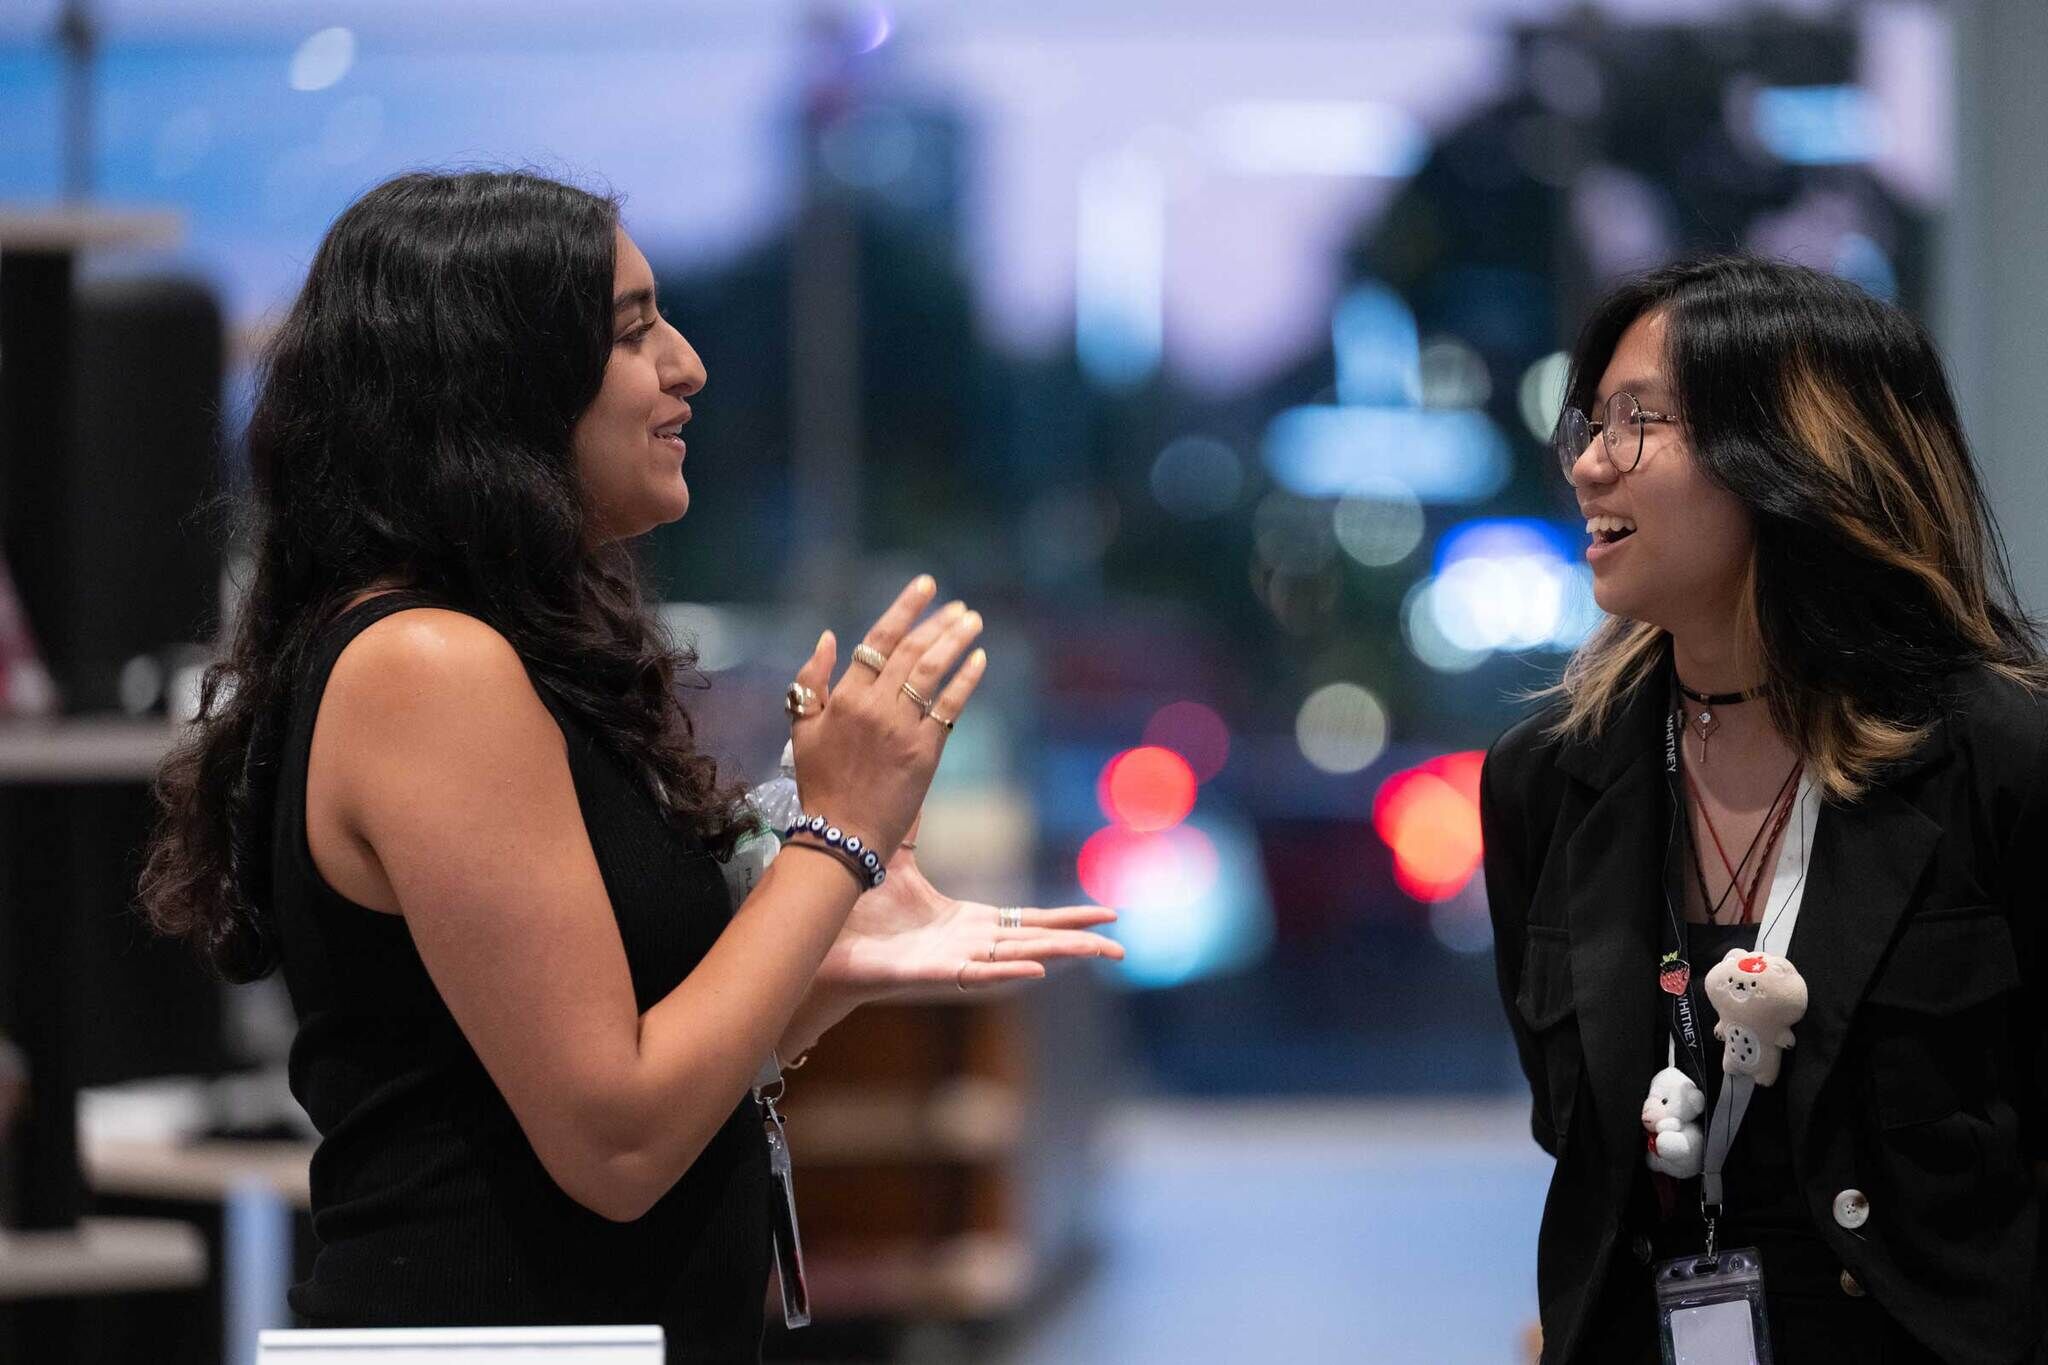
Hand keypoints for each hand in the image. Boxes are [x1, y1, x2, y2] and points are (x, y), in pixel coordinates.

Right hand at [787, 576, 986, 858]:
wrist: (842, 833)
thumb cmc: (819, 782)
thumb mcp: (801, 728)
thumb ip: (811, 680)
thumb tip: (830, 637)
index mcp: (844, 696)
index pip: (879, 639)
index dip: (905, 608)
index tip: (926, 586)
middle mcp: (875, 706)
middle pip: (912, 650)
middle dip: (938, 622)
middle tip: (960, 606)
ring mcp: (903, 728)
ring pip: (933, 671)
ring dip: (955, 641)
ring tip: (973, 621)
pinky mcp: (926, 751)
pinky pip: (951, 706)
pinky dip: (966, 680)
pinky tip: (979, 659)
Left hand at [817, 844, 1122, 1001]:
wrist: (819, 935)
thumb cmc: (855, 909)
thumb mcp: (897, 859)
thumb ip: (915, 827)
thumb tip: (919, 777)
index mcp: (966, 923)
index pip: (1028, 920)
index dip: (1068, 917)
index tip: (1108, 914)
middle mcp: (967, 945)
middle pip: (1035, 943)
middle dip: (1079, 943)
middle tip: (1121, 947)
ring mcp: (952, 962)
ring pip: (1017, 961)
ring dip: (1058, 956)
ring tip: (1098, 954)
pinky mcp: (930, 974)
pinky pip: (976, 975)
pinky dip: (1008, 974)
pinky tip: (1038, 970)